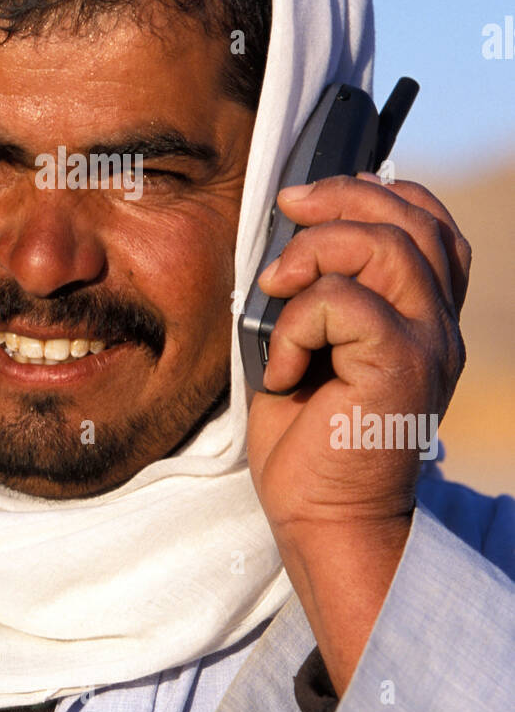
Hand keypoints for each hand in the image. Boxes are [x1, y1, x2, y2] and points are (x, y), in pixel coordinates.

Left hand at [245, 171, 470, 692]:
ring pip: (384, 247)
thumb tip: (286, 229)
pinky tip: (282, 366)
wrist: (325, 519)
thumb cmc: (308, 438)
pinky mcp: (402, 368)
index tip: (311, 200)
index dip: (375, 191)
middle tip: (285, 210)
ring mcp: (428, 345)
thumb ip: (316, 288)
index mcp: (423, 315)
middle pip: (412, 219)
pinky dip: (296, 322)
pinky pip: (345, 302)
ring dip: (312, 254)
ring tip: (274, 290)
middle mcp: (438, 325)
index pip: (429, 223)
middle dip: (339, 198)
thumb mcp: (308, 344)